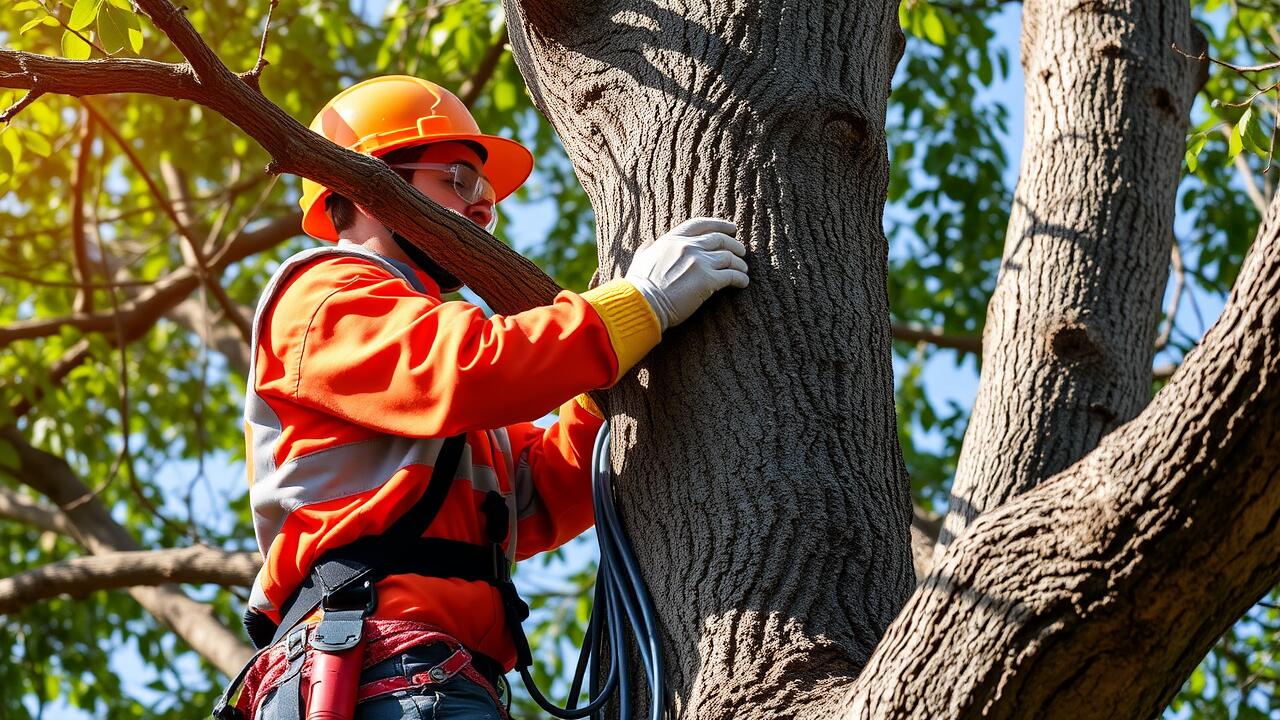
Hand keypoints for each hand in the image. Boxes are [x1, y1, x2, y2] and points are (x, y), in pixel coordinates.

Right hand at [624, 217, 748, 330]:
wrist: (642, 303)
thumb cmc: (638, 286)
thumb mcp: (640, 259)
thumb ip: (648, 248)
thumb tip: (649, 242)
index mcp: (673, 239)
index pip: (700, 225)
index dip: (718, 224)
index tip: (730, 228)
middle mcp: (689, 246)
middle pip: (720, 239)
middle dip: (734, 244)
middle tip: (741, 251)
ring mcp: (700, 262)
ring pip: (729, 257)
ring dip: (739, 263)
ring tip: (743, 269)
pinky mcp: (708, 280)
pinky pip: (732, 276)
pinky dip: (740, 278)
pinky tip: (743, 282)